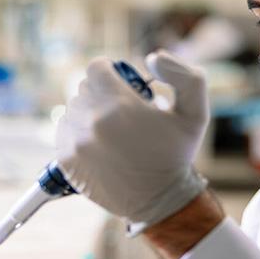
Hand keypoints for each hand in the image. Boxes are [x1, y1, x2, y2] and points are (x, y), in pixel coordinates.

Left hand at [56, 50, 209, 229]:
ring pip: (73, 109)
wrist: (159, 200)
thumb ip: (183, 75)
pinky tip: (98, 142)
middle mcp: (92, 121)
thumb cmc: (176, 155)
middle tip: (121, 110)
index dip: (110, 71)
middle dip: (102, 93)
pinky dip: (78, 132)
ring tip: (111, 129)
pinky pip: (63, 131)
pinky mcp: (66, 159)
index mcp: (119, 104)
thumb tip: (152, 58)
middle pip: (84, 88)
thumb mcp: (195, 112)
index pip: (97, 67)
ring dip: (89, 113)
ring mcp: (75, 142)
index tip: (122, 84)